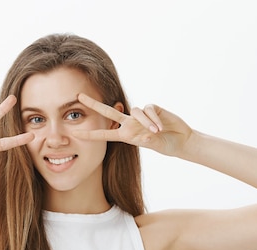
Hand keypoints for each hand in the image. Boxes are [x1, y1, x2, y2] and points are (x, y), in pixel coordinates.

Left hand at [73, 93, 192, 155]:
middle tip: (79, 96)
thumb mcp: (157, 145)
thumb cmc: (167, 145)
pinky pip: (149, 109)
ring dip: (146, 121)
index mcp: (126, 136)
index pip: (104, 135)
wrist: (181, 140)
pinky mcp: (152, 109)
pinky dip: (154, 117)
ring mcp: (140, 116)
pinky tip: (161, 126)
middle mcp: (130, 124)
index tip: (74, 134)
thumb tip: (145, 134)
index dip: (89, 134)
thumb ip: (150, 140)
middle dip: (94, 104)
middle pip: (108, 112)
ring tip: (157, 131)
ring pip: (136, 111)